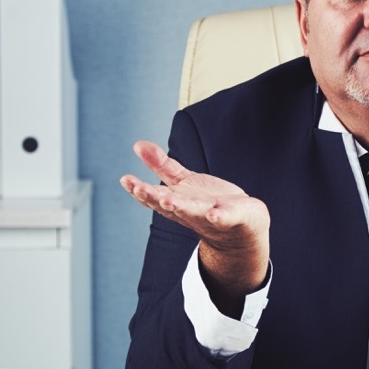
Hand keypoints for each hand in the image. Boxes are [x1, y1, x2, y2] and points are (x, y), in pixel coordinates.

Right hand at [120, 141, 269, 300]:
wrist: (242, 224)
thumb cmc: (209, 203)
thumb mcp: (183, 182)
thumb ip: (161, 166)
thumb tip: (138, 145)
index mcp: (175, 202)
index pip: (154, 196)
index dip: (139, 189)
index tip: (126, 180)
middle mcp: (188, 211)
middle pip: (168, 205)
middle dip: (154, 198)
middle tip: (139, 190)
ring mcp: (209, 216)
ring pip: (191, 212)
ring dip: (179, 207)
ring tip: (168, 200)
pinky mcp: (231, 217)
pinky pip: (224, 218)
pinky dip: (218, 217)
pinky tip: (213, 214)